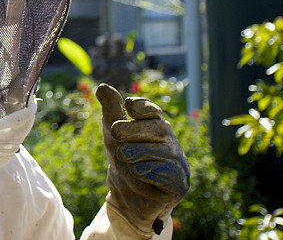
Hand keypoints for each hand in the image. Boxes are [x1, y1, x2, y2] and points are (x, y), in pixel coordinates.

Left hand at [95, 83, 189, 236]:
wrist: (130, 197)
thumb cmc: (124, 159)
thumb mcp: (113, 133)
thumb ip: (111, 109)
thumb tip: (102, 86)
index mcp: (156, 123)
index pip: (150, 108)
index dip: (139, 107)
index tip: (129, 107)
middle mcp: (170, 138)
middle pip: (146, 128)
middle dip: (124, 136)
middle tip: (120, 148)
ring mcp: (178, 159)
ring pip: (146, 151)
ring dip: (131, 160)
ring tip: (132, 166)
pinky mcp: (180, 181)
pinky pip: (154, 172)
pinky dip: (142, 176)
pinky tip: (143, 178)